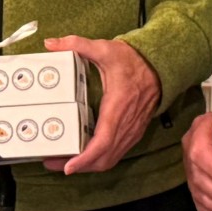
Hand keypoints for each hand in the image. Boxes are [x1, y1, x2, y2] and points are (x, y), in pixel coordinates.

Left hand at [42, 35, 160, 175]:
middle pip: (103, 158)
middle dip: (79, 166)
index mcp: (117, 107)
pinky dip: (99, 159)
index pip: (103, 141)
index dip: (85, 158)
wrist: (160, 66)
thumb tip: (51, 43)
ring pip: (110, 159)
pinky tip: (83, 154)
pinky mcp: (133, 133)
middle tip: (54, 163)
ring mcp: (131, 131)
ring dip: (88, 165)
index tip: (68, 166)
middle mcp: (126, 125)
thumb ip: (77, 44)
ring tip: (64, 161)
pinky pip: (116, 153)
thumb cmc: (133, 60)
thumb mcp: (105, 49)